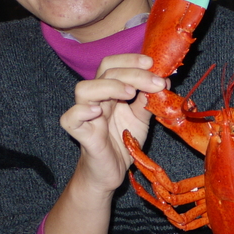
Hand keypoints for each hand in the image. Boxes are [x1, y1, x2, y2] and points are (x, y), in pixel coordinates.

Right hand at [59, 53, 166, 194]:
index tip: (152, 63)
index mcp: (109, 92)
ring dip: (108, 86)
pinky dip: (81, 112)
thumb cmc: (123, 142)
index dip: (130, 60)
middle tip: (155, 82)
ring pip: (84, 89)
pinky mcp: (82, 136)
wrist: (111, 173)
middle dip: (132, 72)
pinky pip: (70, 119)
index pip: (113, 65)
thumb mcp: (141, 118)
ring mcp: (87, 116)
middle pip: (104, 72)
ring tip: (130, 93)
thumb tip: (163, 80)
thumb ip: (148, 100)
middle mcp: (97, 99)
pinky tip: (98, 112)